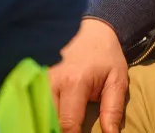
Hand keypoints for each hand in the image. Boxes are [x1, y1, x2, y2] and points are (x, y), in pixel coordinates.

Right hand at [49, 18, 129, 132]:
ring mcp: (42, 80)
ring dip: (48, 123)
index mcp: (74, 82)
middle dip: (57, 131)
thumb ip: (113, 109)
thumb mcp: (117, 80)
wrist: (93, 32)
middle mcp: (53, 82)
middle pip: (49, 120)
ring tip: (59, 127)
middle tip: (72, 131)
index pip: (68, 123)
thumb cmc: (106, 58)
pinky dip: (42, 115)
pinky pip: (36, 103)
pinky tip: (49, 121)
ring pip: (39, 112)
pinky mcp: (38, 80)